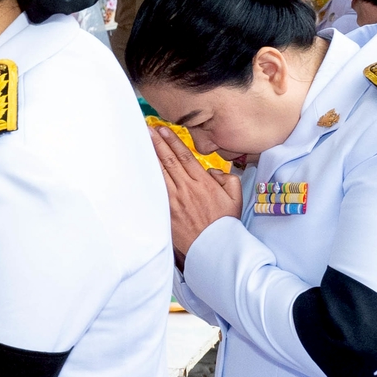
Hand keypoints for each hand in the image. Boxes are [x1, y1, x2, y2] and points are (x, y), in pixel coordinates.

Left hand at [148, 122, 240, 260]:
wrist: (214, 246)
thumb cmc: (225, 222)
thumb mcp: (235, 196)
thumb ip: (226, 177)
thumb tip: (211, 171)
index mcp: (203, 182)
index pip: (184, 156)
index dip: (172, 141)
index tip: (163, 130)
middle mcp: (187, 188)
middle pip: (169, 160)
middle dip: (157, 143)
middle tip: (147, 130)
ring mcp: (175, 200)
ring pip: (160, 172)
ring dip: (150, 156)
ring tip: (141, 142)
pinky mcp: (166, 211)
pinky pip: (156, 190)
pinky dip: (148, 177)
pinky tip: (141, 167)